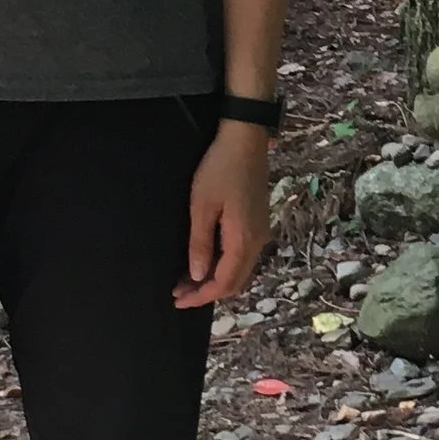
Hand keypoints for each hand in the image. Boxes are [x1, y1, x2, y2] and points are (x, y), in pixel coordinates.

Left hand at [177, 122, 272, 307]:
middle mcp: (257, 242)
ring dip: (215, 280)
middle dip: (207, 292)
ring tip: (188, 280)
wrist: (245, 139)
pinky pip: (243, 257)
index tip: (177, 300)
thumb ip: (200, 244)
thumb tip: (197, 276)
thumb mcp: (202, 206)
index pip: (224, 282)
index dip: (201, 296)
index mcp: (243, 240)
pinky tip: (206, 261)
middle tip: (179, 292)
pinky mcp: (258, 223)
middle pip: (235, 282)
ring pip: (240, 270)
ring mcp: (261, 232)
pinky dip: (224, 266)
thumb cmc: (219, 169)